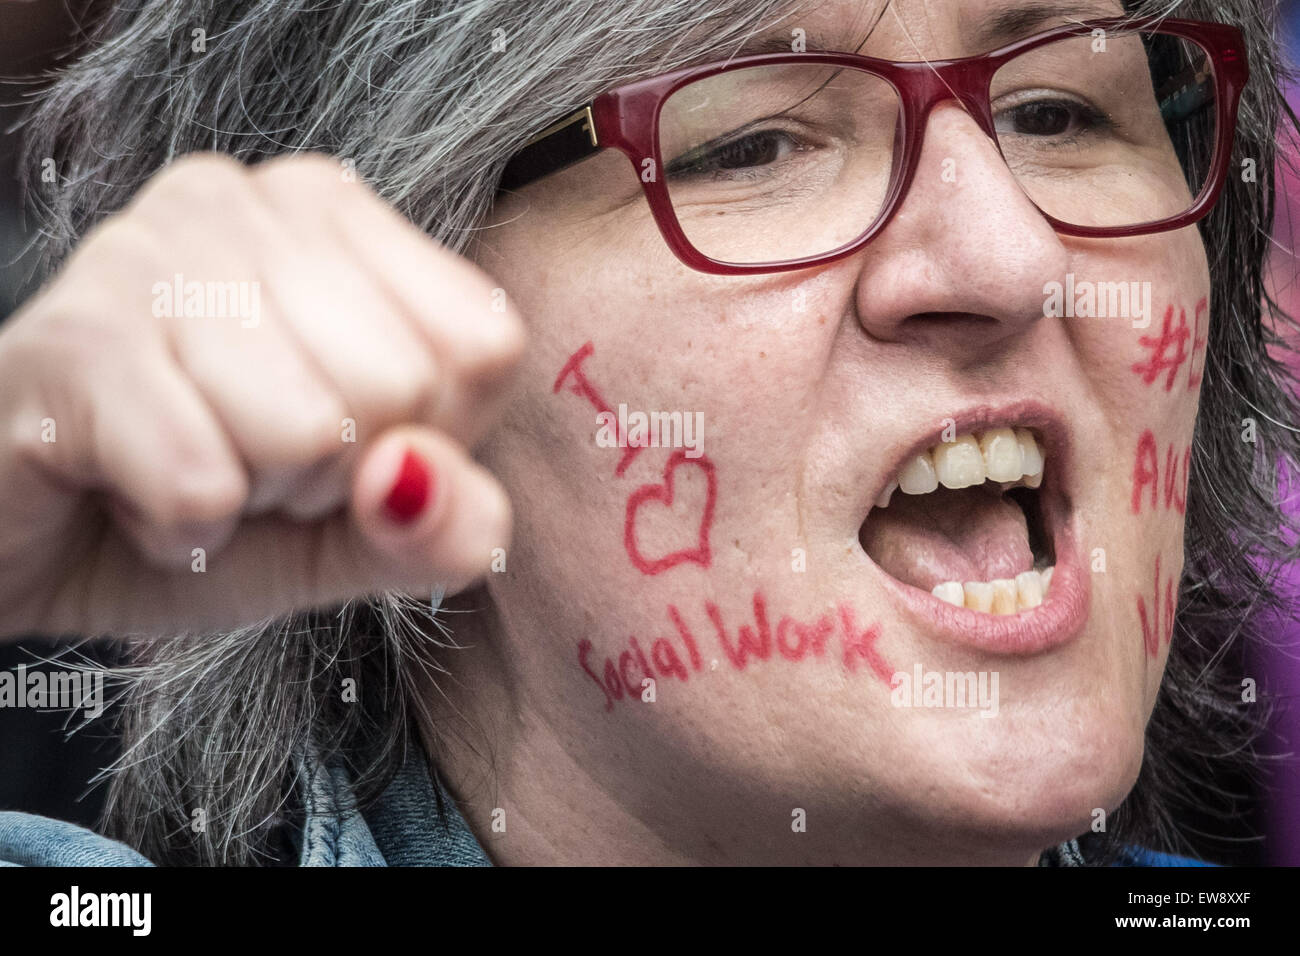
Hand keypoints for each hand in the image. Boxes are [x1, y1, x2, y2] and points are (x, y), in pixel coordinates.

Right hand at [0, 153, 520, 638]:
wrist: (28, 536)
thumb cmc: (205, 504)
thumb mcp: (352, 532)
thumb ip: (437, 524)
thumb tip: (437, 487)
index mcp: (341, 221)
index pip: (483, 343)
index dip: (426, 438)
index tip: (341, 446)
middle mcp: (251, 202)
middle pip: (401, 385)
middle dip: (332, 474)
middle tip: (248, 459)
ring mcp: (154, 250)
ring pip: (308, 434)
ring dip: (250, 497)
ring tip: (187, 461)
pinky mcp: (75, 334)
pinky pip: (202, 482)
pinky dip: (176, 529)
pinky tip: (128, 484)